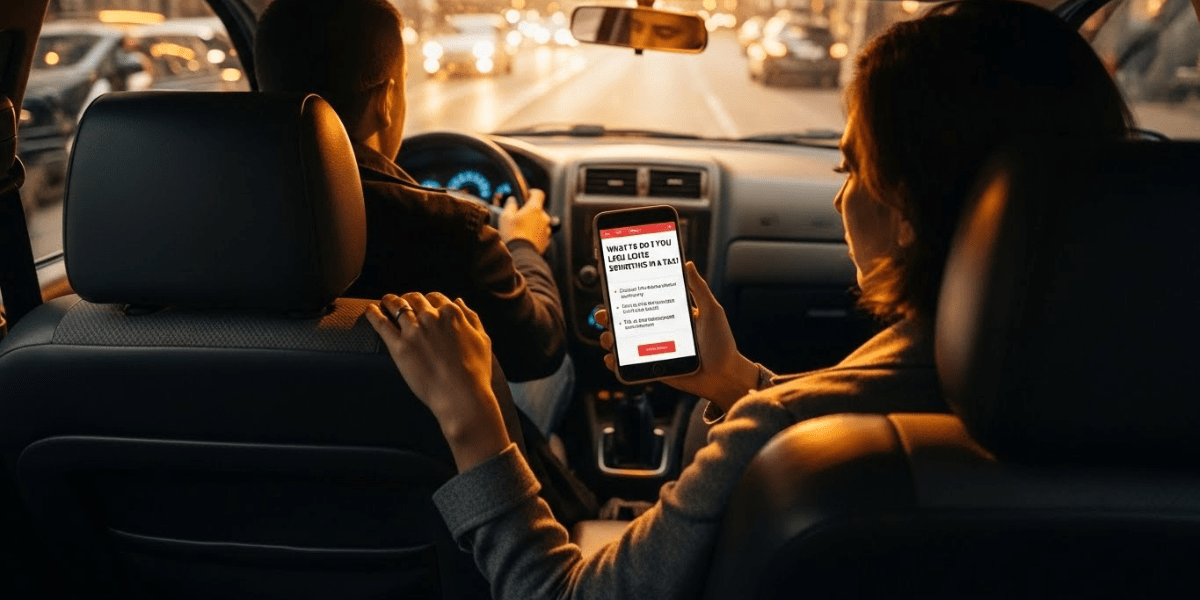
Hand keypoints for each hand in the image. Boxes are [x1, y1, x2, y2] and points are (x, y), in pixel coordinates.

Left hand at [367, 292, 509, 471]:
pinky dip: (374, 313)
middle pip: (414, 299)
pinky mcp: (399, 346)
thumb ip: (471, 317)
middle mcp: (432, 317)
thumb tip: (458, 301)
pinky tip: (370, 310)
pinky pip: (381, 323)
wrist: (461, 396)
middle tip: (402, 303)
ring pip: (396, 306)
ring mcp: (414, 331)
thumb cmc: (476, 372)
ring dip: (389, 301)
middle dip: (408, 299)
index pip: (435, 297)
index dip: (428, 300)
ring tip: (385, 301)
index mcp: (452, 313)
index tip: (423, 305)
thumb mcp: (482, 339)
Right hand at [498, 188, 551, 253]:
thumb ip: (510, 205)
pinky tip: (526, 237)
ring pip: (540, 221)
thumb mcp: (505, 217)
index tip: (527, 195)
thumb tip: (512, 200)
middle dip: (530, 211)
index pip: (538, 193)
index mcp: (535, 208)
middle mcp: (544, 217)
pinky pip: (541, 233)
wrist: (521, 254)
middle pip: (539, 209)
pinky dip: (535, 233)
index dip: (532, 193)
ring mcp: (547, 229)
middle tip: (519, 216)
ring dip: (533, 223)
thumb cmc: (513, 235)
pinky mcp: (546, 240)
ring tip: (521, 229)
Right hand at [596, 262, 759, 411]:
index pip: (644, 301)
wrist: (725, 375)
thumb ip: (699, 289)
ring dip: (610, 338)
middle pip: (627, 321)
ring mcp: (654, 350)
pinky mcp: (653, 368)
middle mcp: (658, 330)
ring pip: (623, 342)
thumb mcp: (712, 311)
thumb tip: (688, 264)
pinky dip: (616, 362)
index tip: (612, 287)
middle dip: (610, 317)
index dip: (626, 295)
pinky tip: (611, 358)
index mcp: (670, 314)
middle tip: (604, 314)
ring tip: (609, 337)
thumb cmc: (721, 343)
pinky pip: (629, 365)